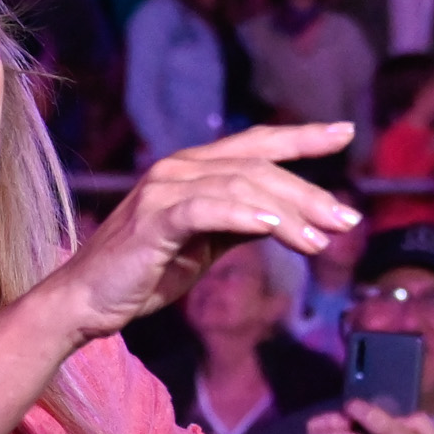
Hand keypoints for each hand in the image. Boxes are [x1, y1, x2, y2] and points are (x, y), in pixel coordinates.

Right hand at [47, 125, 363, 337]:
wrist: (86, 300)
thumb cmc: (144, 272)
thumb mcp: (204, 245)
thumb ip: (239, 225)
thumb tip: (287, 221)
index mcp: (194, 169)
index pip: (257, 144)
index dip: (303, 137)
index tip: (345, 133)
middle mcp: (180, 168)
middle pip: (259, 168)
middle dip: (309, 194)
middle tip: (347, 221)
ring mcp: (165, 189)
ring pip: (241, 187)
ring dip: (288, 214)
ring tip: (321, 242)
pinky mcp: (154, 219)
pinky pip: (208, 209)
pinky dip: (244, 216)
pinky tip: (274, 230)